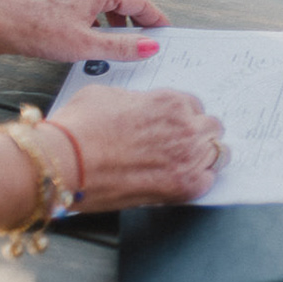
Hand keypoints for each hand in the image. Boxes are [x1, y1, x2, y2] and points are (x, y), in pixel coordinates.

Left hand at [0, 0, 170, 61]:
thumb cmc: (33, 28)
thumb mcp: (84, 44)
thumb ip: (121, 46)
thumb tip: (148, 46)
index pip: (138, 0)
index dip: (154, 16)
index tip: (164, 29)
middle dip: (138, 8)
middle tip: (146, 28)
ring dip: (119, 12)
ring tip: (121, 35)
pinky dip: (100, 13)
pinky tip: (93, 33)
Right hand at [49, 85, 223, 211]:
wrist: (64, 161)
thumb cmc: (78, 128)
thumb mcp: (106, 95)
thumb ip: (134, 101)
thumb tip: (134, 108)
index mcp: (169, 101)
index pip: (194, 107)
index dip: (183, 118)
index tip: (174, 128)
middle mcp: (185, 125)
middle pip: (211, 128)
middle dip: (197, 136)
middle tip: (180, 147)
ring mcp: (187, 156)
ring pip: (218, 153)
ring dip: (203, 157)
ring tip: (184, 165)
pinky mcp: (182, 186)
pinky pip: (208, 181)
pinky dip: (198, 182)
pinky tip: (181, 183)